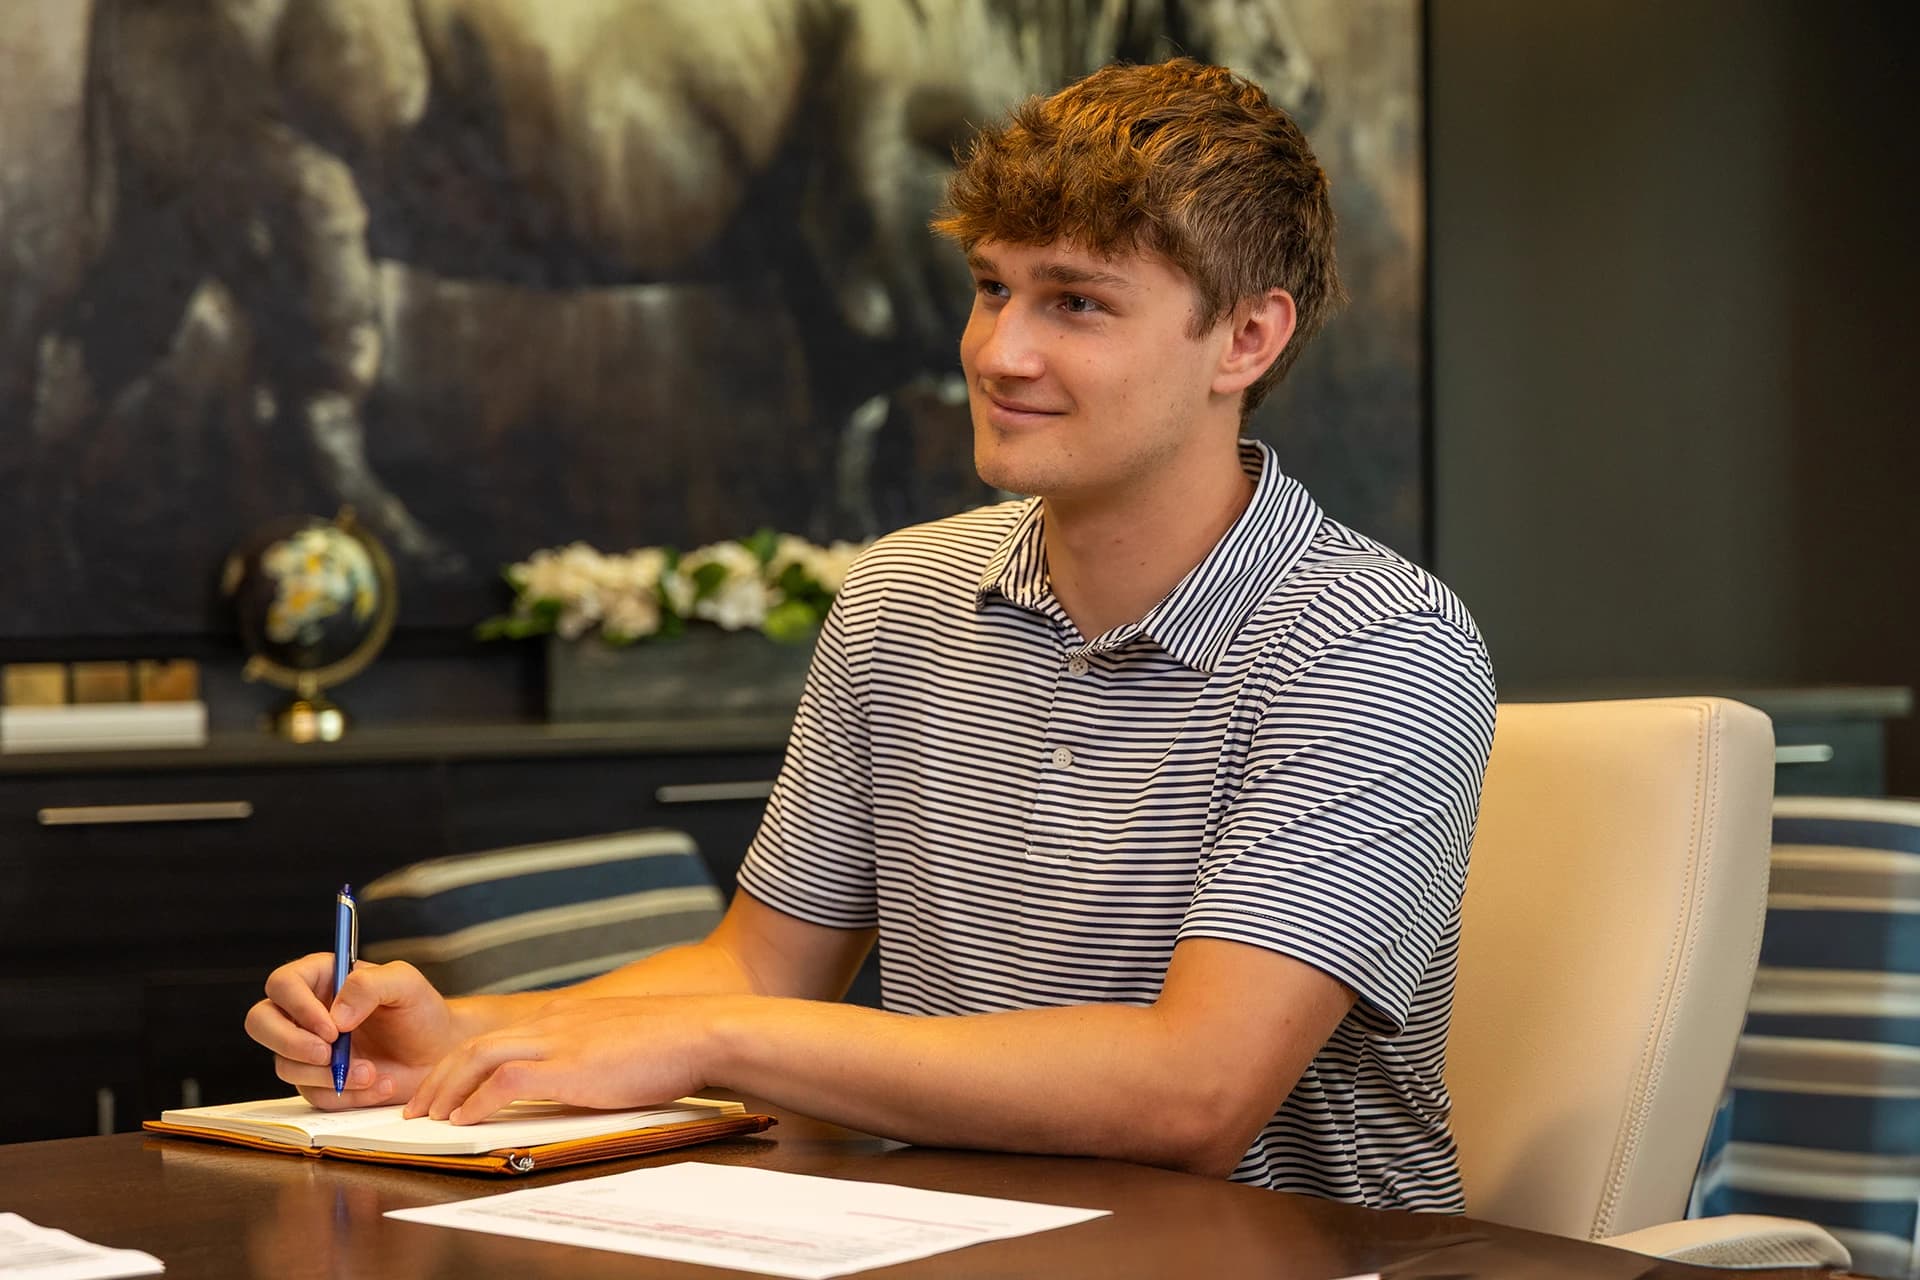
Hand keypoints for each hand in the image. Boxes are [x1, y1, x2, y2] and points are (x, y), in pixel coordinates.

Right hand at [245, 954, 458, 1108]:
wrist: (436, 1054)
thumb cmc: (420, 1012)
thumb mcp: (405, 985)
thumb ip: (369, 985)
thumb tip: (335, 1016)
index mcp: (321, 978)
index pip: (283, 984)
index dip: (298, 1006)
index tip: (332, 1028)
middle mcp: (304, 1013)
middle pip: (260, 1022)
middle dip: (290, 1042)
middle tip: (328, 1054)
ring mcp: (306, 1050)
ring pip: (285, 1065)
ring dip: (327, 1074)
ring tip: (372, 1072)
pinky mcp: (316, 1082)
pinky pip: (313, 1095)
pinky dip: (346, 1095)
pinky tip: (379, 1085)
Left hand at [403, 994, 723, 1123]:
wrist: (700, 1030)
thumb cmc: (671, 1042)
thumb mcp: (618, 1040)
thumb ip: (589, 1050)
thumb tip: (579, 1075)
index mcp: (562, 1015)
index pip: (496, 1037)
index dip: (462, 1064)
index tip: (445, 1087)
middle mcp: (551, 1022)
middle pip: (474, 1045)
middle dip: (438, 1078)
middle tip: (419, 1106)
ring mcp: (558, 1041)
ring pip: (478, 1058)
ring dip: (446, 1089)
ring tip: (430, 1116)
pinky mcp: (568, 1065)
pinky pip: (504, 1082)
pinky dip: (477, 1100)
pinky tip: (465, 1120)